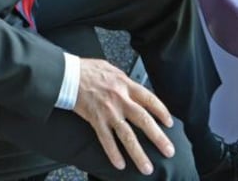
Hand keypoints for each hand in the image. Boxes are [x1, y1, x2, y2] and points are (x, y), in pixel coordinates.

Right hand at [73, 58, 175, 174]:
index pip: (150, 100)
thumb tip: (133, 87)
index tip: (169, 123)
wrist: (68, 74)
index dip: (161, 112)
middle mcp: (120, 99)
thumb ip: (124, 81)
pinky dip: (113, 153)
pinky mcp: (95, 119)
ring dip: (138, 153)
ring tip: (147, 168)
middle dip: (158, 138)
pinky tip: (119, 164)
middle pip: (144, 120)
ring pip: (127, 135)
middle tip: (169, 151)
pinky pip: (106, 139)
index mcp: (126, 85)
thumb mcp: (111, 69)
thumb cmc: (88, 70)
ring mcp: (108, 111)